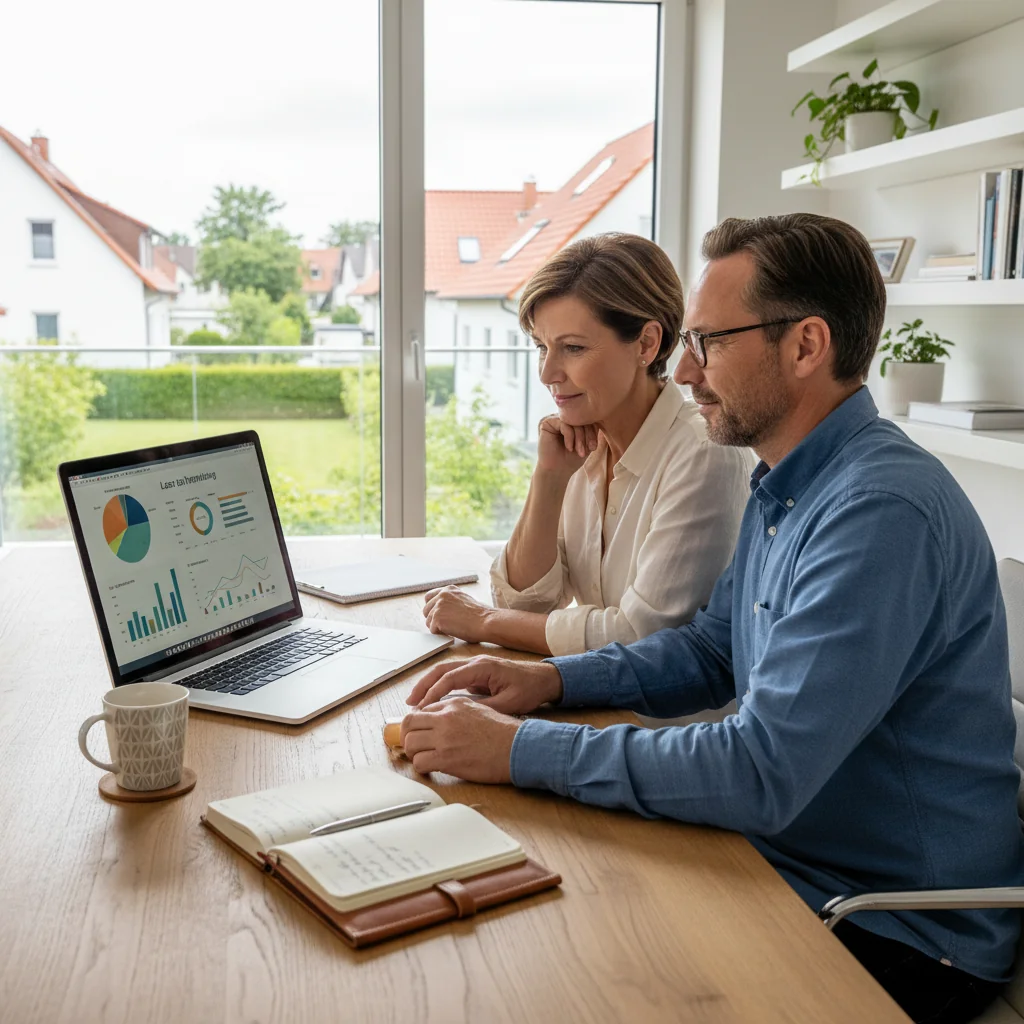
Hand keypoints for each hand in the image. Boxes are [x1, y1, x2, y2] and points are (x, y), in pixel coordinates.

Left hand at [400, 698, 521, 781]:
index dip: (417, 724)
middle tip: (413, 746)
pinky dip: (422, 767)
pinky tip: (432, 768)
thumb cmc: (504, 733)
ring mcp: (445, 737)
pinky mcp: (447, 758)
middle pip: (409, 723)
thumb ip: (459, 713)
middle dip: (407, 736)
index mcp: (455, 704)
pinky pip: (420, 762)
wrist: (517, 747)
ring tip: (423, 758)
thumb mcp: (480, 710)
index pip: (423, 710)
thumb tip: (442, 722)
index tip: (419, 733)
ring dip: (413, 753)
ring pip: (410, 743)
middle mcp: (446, 718)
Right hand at [406, 654, 562, 714]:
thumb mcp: (510, 704)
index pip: (450, 677)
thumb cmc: (530, 689)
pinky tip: (433, 702)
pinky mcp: (477, 674)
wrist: (544, 679)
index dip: (433, 693)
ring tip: (415, 702)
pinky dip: (440, 687)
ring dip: (429, 685)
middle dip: (423, 685)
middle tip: (410, 703)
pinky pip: (453, 678)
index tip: (422, 707)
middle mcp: (475, 663)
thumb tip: (462, 717)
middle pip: (442, 670)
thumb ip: (485, 708)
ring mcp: (475, 667)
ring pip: (445, 672)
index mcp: (483, 667)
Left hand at [422, 586, 492, 642]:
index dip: (432, 608)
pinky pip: (432, 630)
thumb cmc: (480, 616)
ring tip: (453, 628)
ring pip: (428, 622)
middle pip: (426, 610)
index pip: (429, 597)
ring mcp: (438, 606)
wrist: (486, 622)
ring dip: (438, 628)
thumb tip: (441, 612)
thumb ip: (450, 603)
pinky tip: (452, 632)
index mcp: (448, 590)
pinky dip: (441, 634)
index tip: (438, 615)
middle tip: (446, 625)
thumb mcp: (463, 601)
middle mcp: (442, 595)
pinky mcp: (437, 618)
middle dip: (434, 619)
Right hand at [536, 415, 598, 477]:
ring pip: (573, 421)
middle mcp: (561, 417)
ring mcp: (553, 419)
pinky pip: (564, 424)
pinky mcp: (546, 423)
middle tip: (589, 449)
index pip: (586, 418)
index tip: (593, 447)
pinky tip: (569, 448)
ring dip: (580, 438)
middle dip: (587, 435)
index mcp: (571, 421)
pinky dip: (570, 437)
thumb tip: (601, 417)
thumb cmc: (571, 460)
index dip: (593, 431)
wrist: (556, 472)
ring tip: (580, 451)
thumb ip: (592, 430)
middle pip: (580, 418)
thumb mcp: (586, 444)